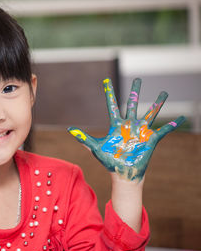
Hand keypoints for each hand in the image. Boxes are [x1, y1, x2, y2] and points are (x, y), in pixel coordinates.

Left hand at [68, 78, 184, 181]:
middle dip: (135, 91)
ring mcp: (141, 131)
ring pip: (150, 113)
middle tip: (137, 78)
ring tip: (164, 92)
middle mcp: (129, 125)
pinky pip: (163, 130)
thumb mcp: (96, 148)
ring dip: (158, 103)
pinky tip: (180, 118)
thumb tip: (70, 130)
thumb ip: (84, 138)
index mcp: (116, 125)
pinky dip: (172, 124)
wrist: (122, 172)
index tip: (106, 80)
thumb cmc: (109, 160)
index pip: (112, 105)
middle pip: (132, 104)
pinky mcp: (151, 139)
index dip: (109, 93)